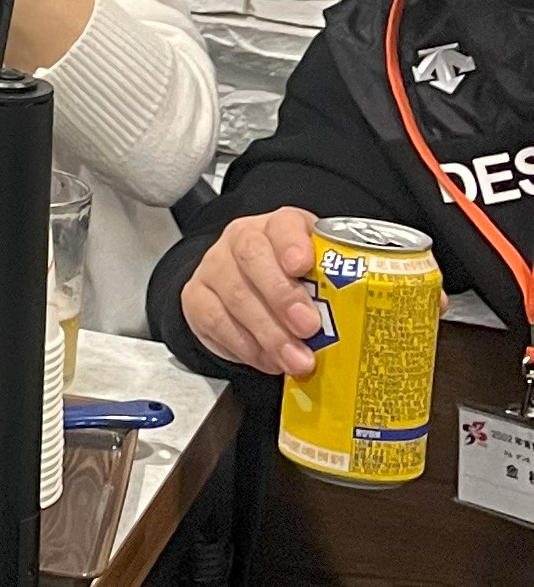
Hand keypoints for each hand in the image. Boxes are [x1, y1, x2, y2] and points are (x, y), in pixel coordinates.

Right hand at [177, 206, 326, 380]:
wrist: (246, 288)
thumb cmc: (293, 284)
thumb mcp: (319, 275)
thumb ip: (341, 285)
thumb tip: (390, 314)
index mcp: (278, 228)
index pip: (283, 224)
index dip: (291, 243)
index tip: (302, 265)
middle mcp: (241, 240)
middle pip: (252, 257)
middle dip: (281, 295)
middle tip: (308, 326)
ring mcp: (214, 267)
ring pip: (234, 294)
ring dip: (269, 333)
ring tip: (297, 360)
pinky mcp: (196, 297)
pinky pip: (216, 321)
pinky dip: (246, 346)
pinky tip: (270, 361)